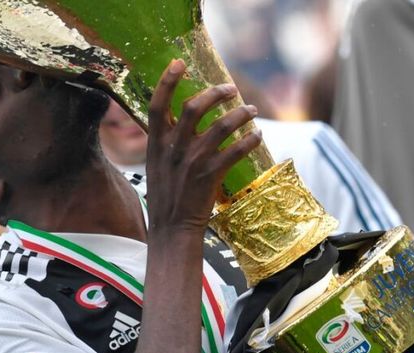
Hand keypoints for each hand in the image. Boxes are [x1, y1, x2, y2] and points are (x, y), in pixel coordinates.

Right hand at [145, 59, 260, 233]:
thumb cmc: (166, 197)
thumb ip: (167, 142)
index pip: (157, 104)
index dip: (168, 81)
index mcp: (156, 144)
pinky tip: (257, 136)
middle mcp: (173, 149)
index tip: (179, 62)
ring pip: (220, 126)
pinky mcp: (210, 176)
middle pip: (193, 107)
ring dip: (240, 114)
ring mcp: (192, 162)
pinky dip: (250, 140)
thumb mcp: (156, 165)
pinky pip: (236, 150)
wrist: (171, 229)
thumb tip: (182, 121)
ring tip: (252, 110)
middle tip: (231, 88)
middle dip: (215, 92)